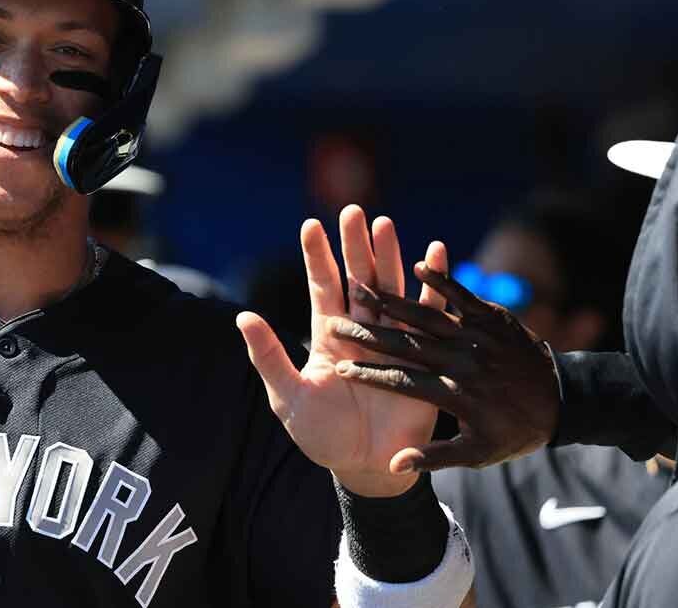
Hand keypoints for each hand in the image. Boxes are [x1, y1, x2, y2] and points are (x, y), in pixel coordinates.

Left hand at [237, 206, 448, 496]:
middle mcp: (360, 332)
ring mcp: (392, 341)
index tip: (311, 225)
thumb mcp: (288, 397)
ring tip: (387, 224)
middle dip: (355, 245)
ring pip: (390, 290)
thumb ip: (269, 356)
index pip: (322, 287)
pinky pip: (429, 316)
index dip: (317, 257)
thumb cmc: (321, 435)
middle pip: (358, 279)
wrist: (364, 467)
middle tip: (354, 211)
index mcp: (327, 337)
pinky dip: (433, 287)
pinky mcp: (422, 357)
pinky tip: (435, 255)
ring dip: (390, 257)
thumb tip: (242, 316)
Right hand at [328, 261, 559, 471]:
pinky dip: (442, 280)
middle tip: (335, 323)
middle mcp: (464, 363)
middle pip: (406, 344)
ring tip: (361, 288)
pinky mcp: (493, 318)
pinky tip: (417, 265)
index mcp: (455, 395)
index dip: (369, 375)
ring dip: (393, 301)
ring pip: (428, 316)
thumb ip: (434, 456)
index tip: (340, 368)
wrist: (564, 403)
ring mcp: (479, 337)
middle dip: (368, 333)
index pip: (401, 382)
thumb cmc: (513, 432)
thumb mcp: (476, 454)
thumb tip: (393, 464)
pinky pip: (463, 296)